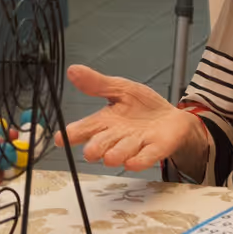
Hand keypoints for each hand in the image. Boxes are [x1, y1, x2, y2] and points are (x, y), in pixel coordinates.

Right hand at [60, 64, 199, 171]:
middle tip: (90, 152)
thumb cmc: (143, 107)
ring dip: (116, 154)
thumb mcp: (121, 89)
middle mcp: (117, 136)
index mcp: (106, 121)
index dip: (72, 134)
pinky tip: (131, 163)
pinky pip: (146, 157)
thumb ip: (97, 84)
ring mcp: (136, 144)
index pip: (86, 127)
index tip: (60, 139)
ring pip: (122, 152)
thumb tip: (72, 70)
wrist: (172, 118)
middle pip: (102, 144)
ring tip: (110, 157)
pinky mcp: (155, 149)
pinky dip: (139, 160)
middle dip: (96, 148)